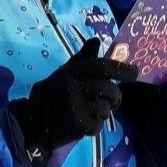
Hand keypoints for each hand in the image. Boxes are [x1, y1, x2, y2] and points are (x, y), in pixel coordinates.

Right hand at [10, 38, 136, 166]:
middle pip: (111, 90)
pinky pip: (99, 124)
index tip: (135, 72)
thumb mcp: (64, 72)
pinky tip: (80, 123)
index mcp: (73, 72)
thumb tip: (96, 40)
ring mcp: (78, 106)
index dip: (122, 69)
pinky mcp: (80, 125)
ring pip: (106, 109)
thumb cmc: (51, 95)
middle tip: (106, 101)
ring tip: (85, 112)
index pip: (103, 67)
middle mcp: (76, 87)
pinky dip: (93, 126)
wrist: (31, 122)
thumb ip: (82, 58)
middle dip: (113, 97)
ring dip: (101, 112)